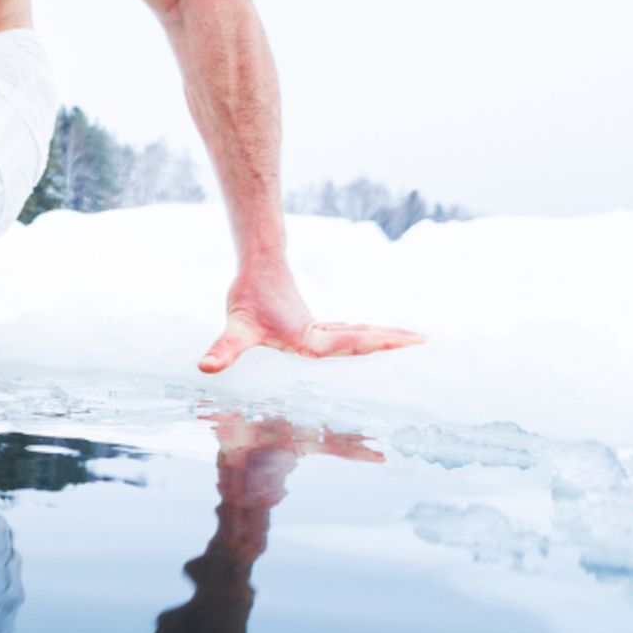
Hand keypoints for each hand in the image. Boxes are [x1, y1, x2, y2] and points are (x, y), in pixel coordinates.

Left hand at [198, 264, 424, 373]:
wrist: (257, 265)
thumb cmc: (248, 297)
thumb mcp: (236, 329)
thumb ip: (223, 350)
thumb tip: (206, 367)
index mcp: (311, 340)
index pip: (351, 343)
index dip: (379, 344)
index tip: (408, 340)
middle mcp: (321, 335)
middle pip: (365, 337)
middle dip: (395, 340)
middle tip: (426, 340)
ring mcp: (321, 328)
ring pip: (360, 333)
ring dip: (387, 336)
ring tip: (416, 339)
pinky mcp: (316, 325)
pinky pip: (350, 333)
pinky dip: (369, 336)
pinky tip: (374, 341)